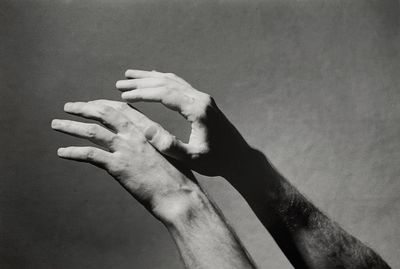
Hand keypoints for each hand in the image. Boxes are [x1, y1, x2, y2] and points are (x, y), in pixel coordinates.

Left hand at [51, 100, 200, 221]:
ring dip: (71, 126)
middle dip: (84, 107)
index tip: (92, 103)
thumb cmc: (178, 178)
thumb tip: (139, 150)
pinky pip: (90, 155)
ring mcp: (126, 149)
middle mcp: (136, 135)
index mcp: (148, 130)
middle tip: (68, 106)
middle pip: (105, 113)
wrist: (180, 195)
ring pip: (93, 131)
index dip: (104, 104)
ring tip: (56, 124)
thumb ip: (151, 147)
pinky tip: (61, 152)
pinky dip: (73, 152)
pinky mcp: (119, 166)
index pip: (122, 109)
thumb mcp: (166, 155)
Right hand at [116, 70, 254, 176]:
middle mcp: (200, 99)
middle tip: (119, 84)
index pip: (165, 95)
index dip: (142, 94)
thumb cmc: (217, 161)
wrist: (239, 158)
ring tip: (129, 76)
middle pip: (166, 83)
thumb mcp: (193, 158)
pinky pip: (179, 85)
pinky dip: (162, 80)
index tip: (124, 96)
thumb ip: (170, 146)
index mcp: (197, 110)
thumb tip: (146, 131)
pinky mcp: (203, 101)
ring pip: (172, 81)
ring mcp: (202, 98)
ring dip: (150, 78)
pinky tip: (152, 79)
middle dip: (141, 83)